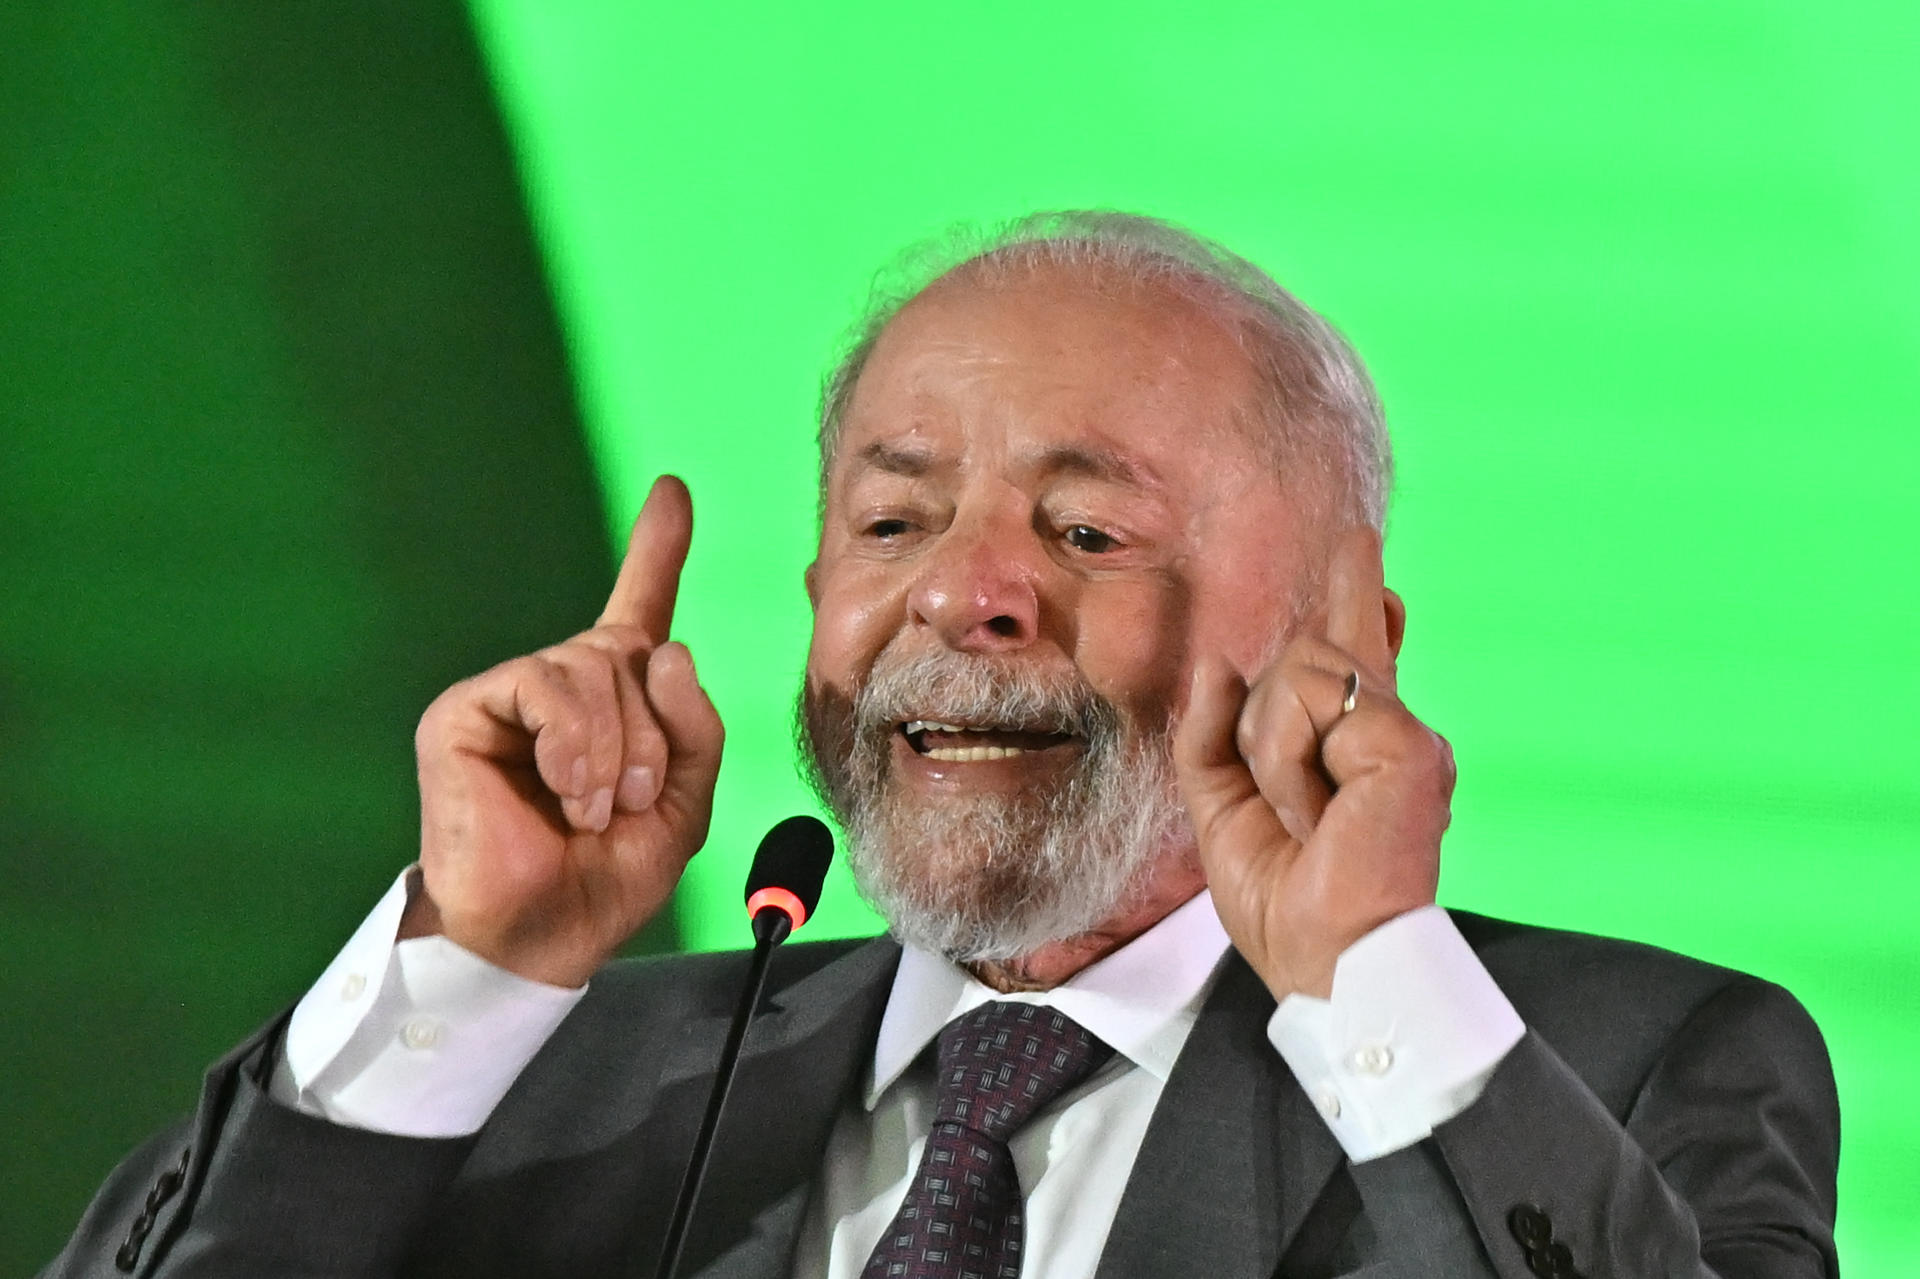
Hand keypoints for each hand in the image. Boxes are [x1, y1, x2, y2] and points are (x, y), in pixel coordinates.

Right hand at [405, 475, 724, 986]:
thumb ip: (695, 728)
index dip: (657, 546)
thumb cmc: (606, 876)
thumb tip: (668, 652)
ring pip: (590, 667)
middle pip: (632, 654)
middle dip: (649, 735)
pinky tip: (565, 789)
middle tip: (630, 803)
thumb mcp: (684, 803)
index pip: (639, 606)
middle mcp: (562, 686)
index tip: (672, 489)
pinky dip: (571, 739)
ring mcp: (512, 695)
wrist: (540, 935)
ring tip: (595, 807)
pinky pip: (542, 683)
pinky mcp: (466, 713)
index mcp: (616, 703)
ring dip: (612, 746)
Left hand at [1173, 528, 1452, 1001]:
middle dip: (1272, 718)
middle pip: (1311, 652)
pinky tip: (1318, 814)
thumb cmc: (1289, 905)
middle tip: (1300, 805)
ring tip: (1302, 818)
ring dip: (1271, 750)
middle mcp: (1387, 733)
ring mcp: (1400, 732)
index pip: (1354, 655)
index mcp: (1353, 749)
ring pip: (1297, 668)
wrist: (1329, 960)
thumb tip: (1218, 663)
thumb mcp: (1221, 811)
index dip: (1356, 598)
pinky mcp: (1406, 741)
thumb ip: (1212, 736)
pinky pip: (1310, 700)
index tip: (1360, 549)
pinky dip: (1288, 763)